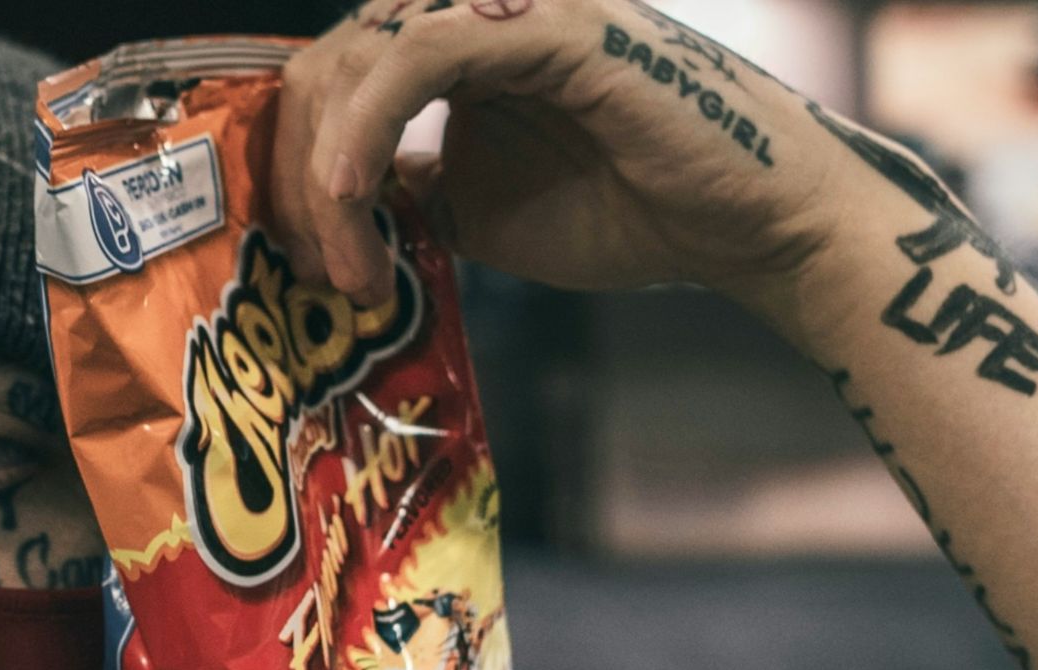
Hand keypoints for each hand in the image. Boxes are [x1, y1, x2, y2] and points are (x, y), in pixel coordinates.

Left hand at [272, 0, 844, 304]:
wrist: (743, 225)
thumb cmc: (629, 212)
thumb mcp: (476, 210)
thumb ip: (403, 193)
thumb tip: (328, 212)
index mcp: (452, 47)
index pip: (331, 82)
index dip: (295, 170)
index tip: (306, 262)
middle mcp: (470, 11)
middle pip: (327, 67)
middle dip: (298, 180)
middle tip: (322, 274)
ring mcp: (507, 7)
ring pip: (360, 58)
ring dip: (330, 171)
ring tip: (352, 266)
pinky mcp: (545, 23)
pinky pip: (418, 53)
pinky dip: (367, 126)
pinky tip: (351, 195)